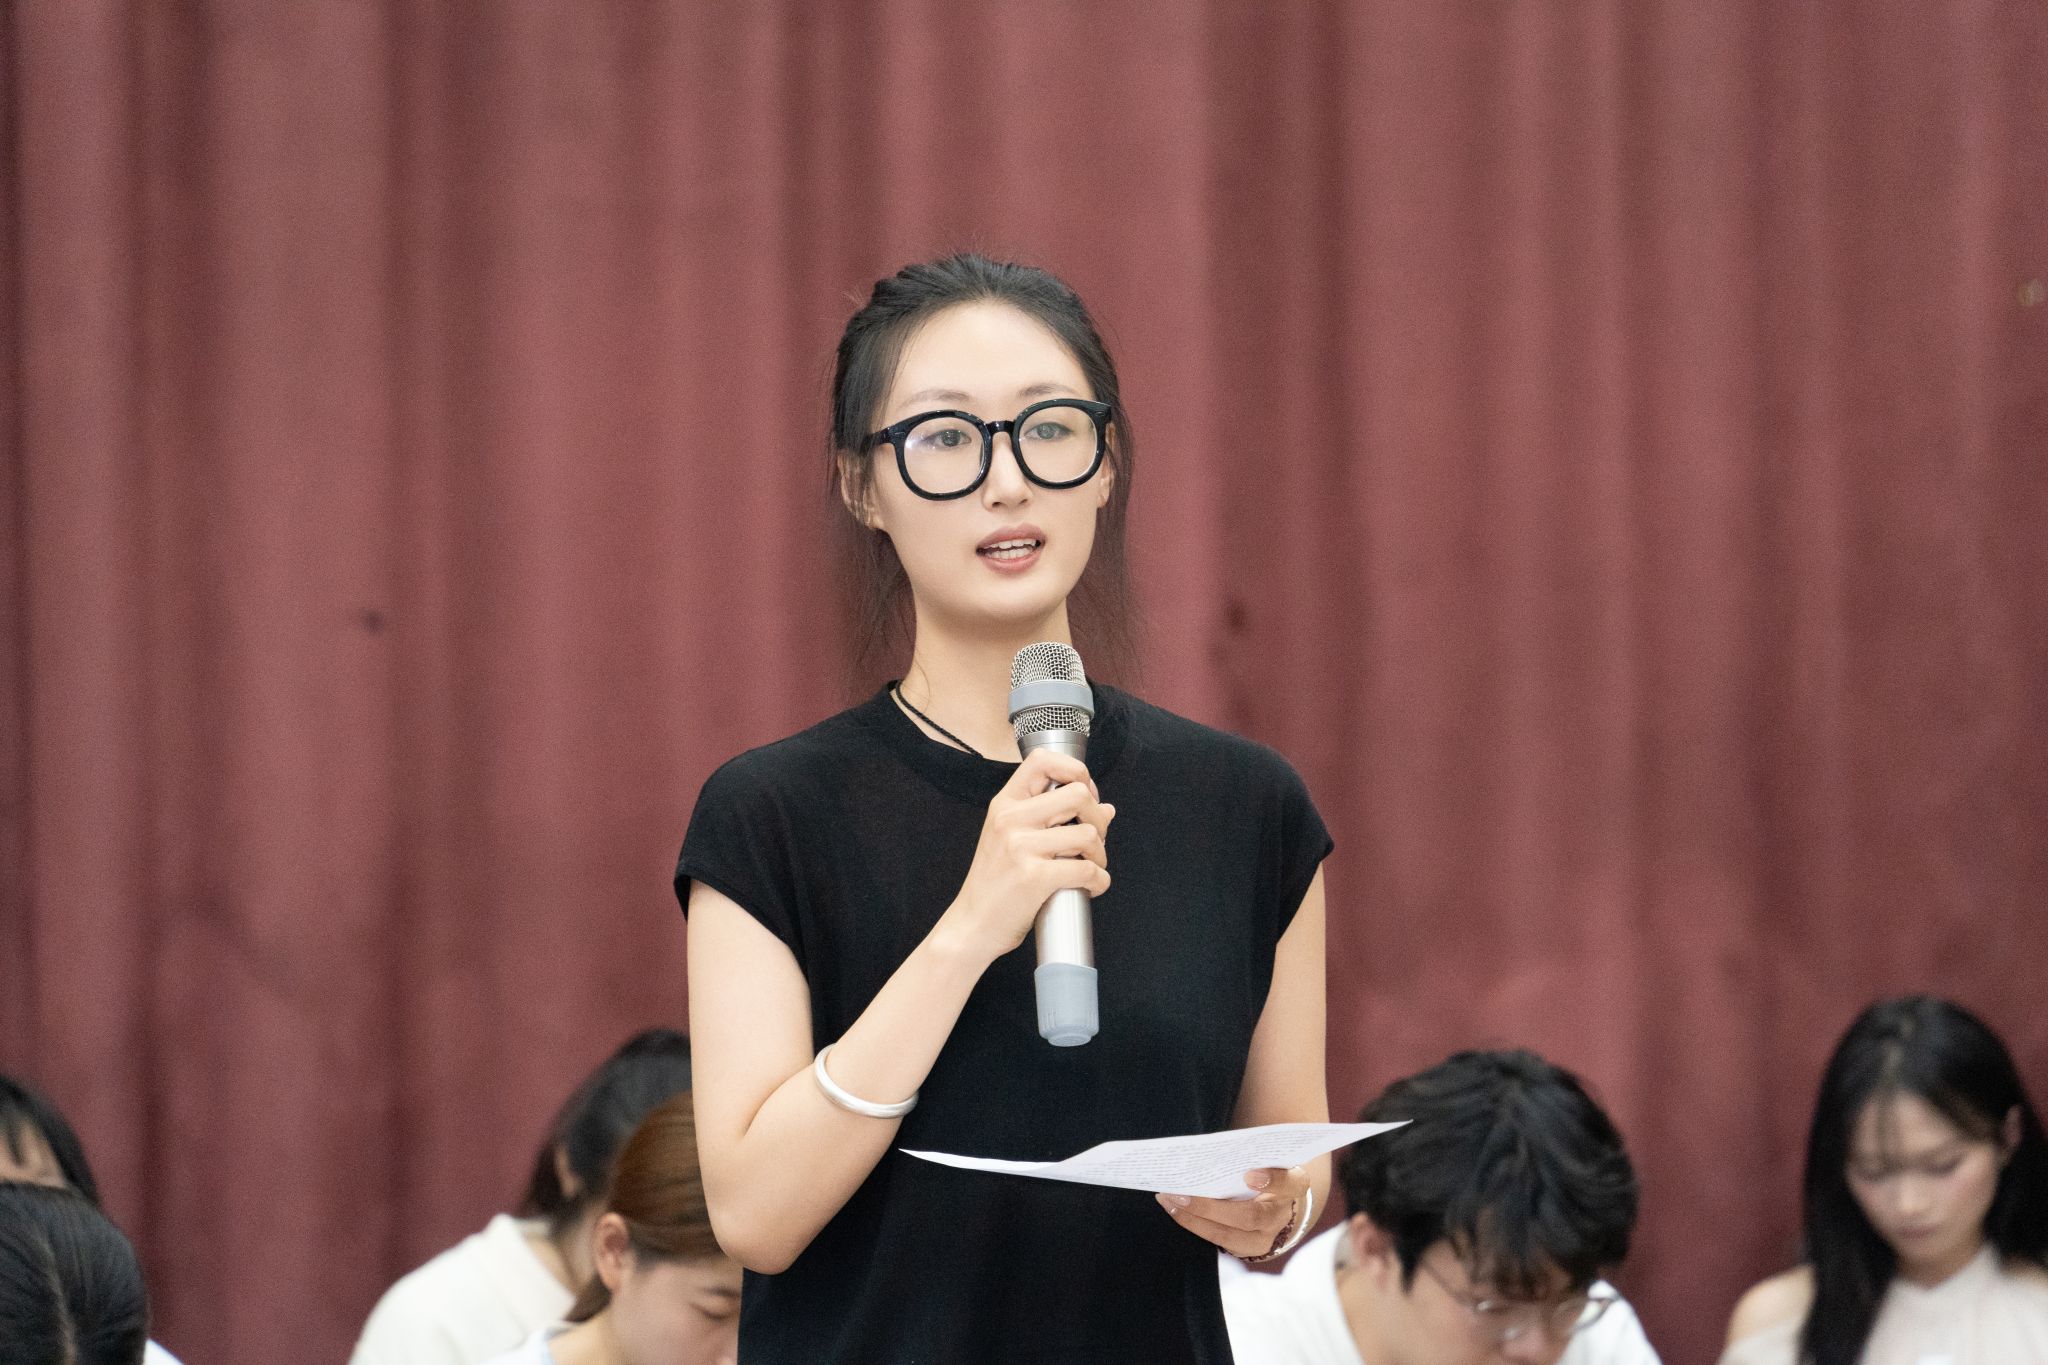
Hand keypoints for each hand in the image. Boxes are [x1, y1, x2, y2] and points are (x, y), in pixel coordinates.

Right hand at [938, 747, 1113, 966]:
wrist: (972, 925)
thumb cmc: (995, 884)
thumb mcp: (1010, 839)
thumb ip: (1051, 818)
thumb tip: (1106, 807)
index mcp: (1004, 804)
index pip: (1043, 760)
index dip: (1075, 771)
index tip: (1085, 795)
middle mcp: (1010, 819)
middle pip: (1077, 794)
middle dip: (1098, 818)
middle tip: (1094, 840)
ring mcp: (1021, 847)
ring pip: (1088, 834)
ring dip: (1101, 855)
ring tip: (1091, 867)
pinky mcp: (1034, 878)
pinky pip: (1087, 870)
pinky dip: (1099, 881)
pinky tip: (1091, 887)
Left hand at [1156, 1166, 1308, 1259]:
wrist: (1277, 1204)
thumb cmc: (1264, 1169)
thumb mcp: (1265, 1158)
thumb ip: (1247, 1153)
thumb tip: (1207, 1150)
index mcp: (1293, 1186)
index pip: (1291, 1183)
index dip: (1273, 1181)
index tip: (1249, 1174)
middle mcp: (1282, 1217)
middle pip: (1251, 1216)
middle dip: (1211, 1207)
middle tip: (1181, 1192)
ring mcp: (1265, 1239)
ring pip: (1229, 1236)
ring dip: (1194, 1219)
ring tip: (1168, 1200)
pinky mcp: (1247, 1250)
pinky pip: (1218, 1241)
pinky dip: (1194, 1225)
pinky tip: (1174, 1209)